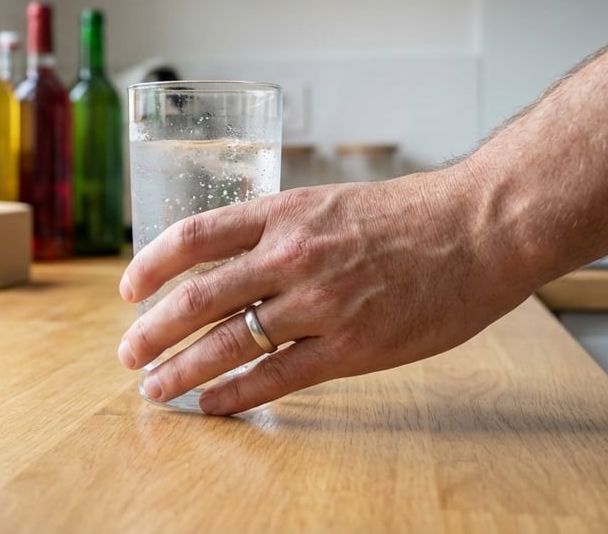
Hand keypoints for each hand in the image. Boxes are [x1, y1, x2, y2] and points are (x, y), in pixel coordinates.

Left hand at [116, 166, 539, 414]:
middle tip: (128, 353)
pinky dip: (233, 394)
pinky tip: (209, 405)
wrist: (479, 228)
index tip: (129, 289)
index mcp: (284, 212)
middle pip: (197, 296)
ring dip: (181, 369)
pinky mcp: (350, 346)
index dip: (151, 265)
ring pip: (227, 342)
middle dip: (152, 330)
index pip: (194, 235)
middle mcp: (291, 254)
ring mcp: (319, 302)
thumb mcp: (331, 203)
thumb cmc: (412, 215)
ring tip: (154, 388)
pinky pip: (275, 377)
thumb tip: (236, 263)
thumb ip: (283, 231)